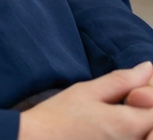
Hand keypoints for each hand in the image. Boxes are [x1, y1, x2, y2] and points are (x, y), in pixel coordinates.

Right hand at [18, 62, 152, 139]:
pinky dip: (133, 134)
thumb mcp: (87, 91)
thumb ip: (121, 81)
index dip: (149, 95)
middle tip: (129, 102)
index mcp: (127, 125)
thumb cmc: (58, 117)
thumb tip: (148, 68)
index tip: (135, 90)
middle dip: (146, 110)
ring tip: (121, 115)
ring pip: (145, 135)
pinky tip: (112, 129)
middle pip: (152, 126)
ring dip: (142, 125)